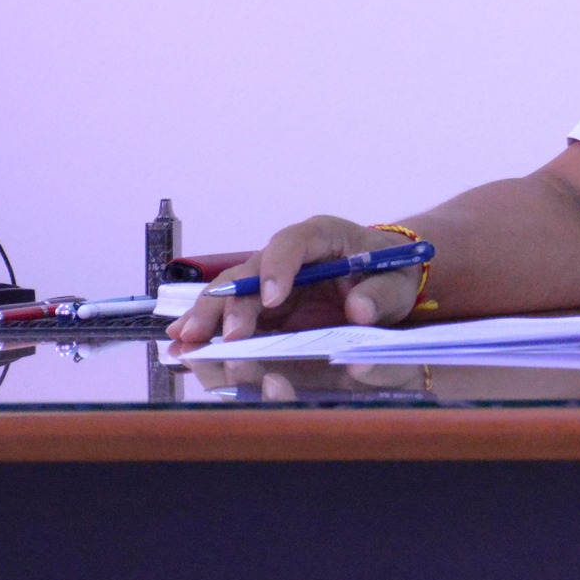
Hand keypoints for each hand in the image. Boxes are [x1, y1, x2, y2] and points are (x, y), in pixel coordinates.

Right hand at [164, 215, 424, 343]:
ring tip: (185, 340)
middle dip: (232, 301)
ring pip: (231, 291)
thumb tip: (359, 309)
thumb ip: (381, 295)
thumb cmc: (391, 272)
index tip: (272, 300)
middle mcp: (287, 254)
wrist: (384, 277)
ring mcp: (270, 278)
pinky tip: (183, 344)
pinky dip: (208, 327)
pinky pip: (230, 313)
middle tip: (226, 334)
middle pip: (250, 270)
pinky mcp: (262, 304)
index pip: (293, 242)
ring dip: (208, 315)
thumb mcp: (396, 283)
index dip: (278, 268)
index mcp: (322, 235)